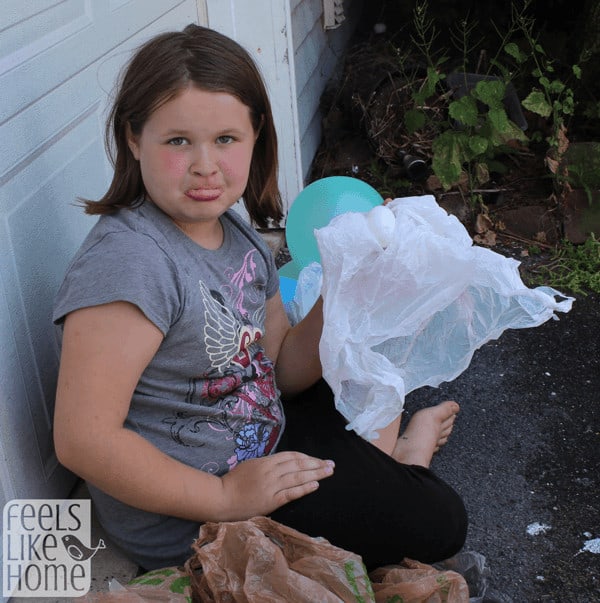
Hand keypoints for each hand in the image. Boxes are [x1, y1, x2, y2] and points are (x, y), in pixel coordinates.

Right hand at [219, 451, 334, 518]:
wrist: (221, 498)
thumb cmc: (233, 482)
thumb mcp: (250, 465)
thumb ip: (267, 464)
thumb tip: (283, 464)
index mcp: (266, 462)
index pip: (291, 456)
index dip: (307, 457)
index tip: (318, 459)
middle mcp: (271, 472)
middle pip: (298, 465)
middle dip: (316, 464)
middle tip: (331, 464)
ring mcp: (271, 486)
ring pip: (298, 477)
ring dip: (315, 474)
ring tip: (328, 472)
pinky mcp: (270, 501)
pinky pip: (290, 493)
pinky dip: (304, 488)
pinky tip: (315, 485)